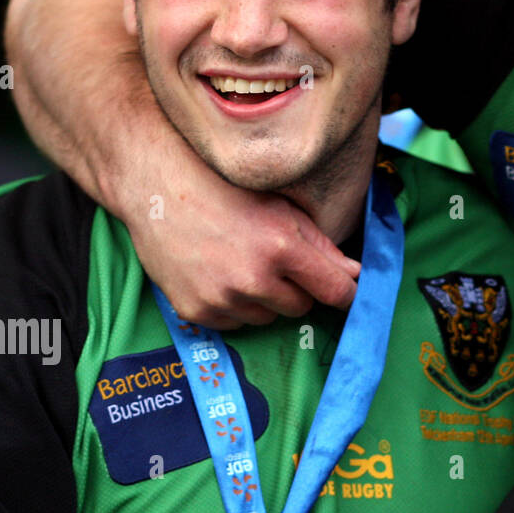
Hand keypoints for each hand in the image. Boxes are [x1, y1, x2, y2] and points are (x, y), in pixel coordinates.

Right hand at [119, 139, 360, 328]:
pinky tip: (220, 274)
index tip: (348, 294)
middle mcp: (253, 278)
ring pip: (268, 317)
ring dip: (265, 299)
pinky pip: (235, 323)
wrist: (158, 189)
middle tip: (277, 261)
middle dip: (298, 288)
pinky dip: (235, 306)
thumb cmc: (225, 190)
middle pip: (301, 307)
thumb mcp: (282, 208)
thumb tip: (355, 274)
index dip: (346, 294)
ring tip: (242, 262)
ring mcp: (222, 298)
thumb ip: (322, 246)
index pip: (335, 291)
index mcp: (282, 247)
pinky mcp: (196, 311)